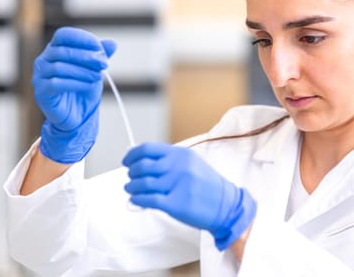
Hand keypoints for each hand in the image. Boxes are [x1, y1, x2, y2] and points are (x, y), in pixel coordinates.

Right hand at [32, 27, 115, 163]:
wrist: (76, 115)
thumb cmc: (82, 88)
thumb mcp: (94, 69)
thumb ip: (101, 55)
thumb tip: (113, 43)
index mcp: (54, 49)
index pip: (64, 35)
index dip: (82, 38)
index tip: (101, 47)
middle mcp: (43, 60)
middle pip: (63, 51)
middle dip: (87, 56)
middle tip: (104, 64)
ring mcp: (39, 76)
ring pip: (60, 67)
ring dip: (83, 71)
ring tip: (98, 76)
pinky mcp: (41, 92)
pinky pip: (56, 84)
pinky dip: (75, 83)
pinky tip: (89, 85)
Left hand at [122, 142, 256, 249]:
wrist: (226, 205)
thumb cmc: (207, 186)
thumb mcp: (191, 164)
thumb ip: (169, 160)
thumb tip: (142, 160)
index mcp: (181, 154)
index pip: (147, 149)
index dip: (132, 155)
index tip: (127, 161)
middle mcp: (178, 167)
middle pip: (142, 166)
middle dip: (131, 172)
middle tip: (131, 177)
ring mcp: (177, 185)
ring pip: (142, 184)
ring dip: (132, 187)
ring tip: (131, 190)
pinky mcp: (176, 203)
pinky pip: (148, 200)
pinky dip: (137, 200)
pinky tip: (136, 200)